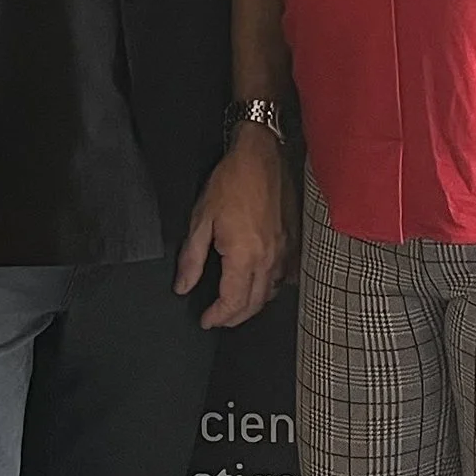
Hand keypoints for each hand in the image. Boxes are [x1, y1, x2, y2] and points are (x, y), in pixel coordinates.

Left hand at [175, 127, 294, 328]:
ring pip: (271, 293)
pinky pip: (284, 276)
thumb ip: (192, 258)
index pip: (232, 302)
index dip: (217, 317)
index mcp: (244, 255)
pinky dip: (271, 287)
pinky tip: (261, 284)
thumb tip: (183, 286)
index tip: (206, 320)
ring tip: (235, 305)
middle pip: (254, 304)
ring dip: (253, 305)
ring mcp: (283, 250)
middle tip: (217, 318)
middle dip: (234, 317)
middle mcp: (268, 258)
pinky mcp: (292, 240)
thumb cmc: (231, 181)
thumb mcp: (201, 219)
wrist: (261, 155)